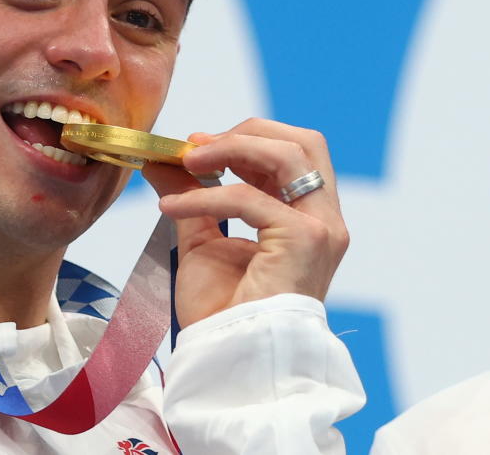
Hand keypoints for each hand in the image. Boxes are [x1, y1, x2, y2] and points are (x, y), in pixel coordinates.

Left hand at [140, 118, 348, 327]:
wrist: (230, 357)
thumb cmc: (225, 312)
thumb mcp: (204, 240)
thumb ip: (194, 196)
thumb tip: (164, 161)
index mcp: (311, 218)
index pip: (295, 155)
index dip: (248, 139)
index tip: (198, 146)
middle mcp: (325, 219)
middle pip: (303, 143)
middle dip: (247, 133)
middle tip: (198, 146)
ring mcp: (321, 228)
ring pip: (286, 155)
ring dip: (229, 149)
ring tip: (186, 161)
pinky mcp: (304, 239)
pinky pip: (248, 197)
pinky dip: (204, 195)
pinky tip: (171, 207)